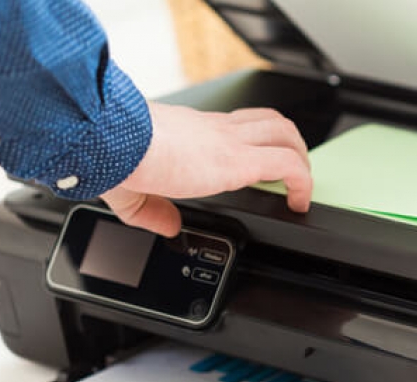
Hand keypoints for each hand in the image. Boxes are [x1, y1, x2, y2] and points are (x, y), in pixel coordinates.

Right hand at [100, 102, 312, 236]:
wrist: (114, 141)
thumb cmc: (116, 155)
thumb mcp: (132, 188)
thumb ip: (151, 210)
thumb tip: (168, 226)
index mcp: (194, 130)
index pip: (238, 124)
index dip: (257, 138)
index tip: (262, 160)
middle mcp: (217, 129)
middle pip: (271, 121)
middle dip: (290, 143)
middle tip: (293, 169)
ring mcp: (230, 142)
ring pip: (286, 134)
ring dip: (301, 158)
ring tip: (300, 186)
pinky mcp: (239, 160)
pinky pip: (287, 165)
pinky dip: (302, 182)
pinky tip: (299, 202)